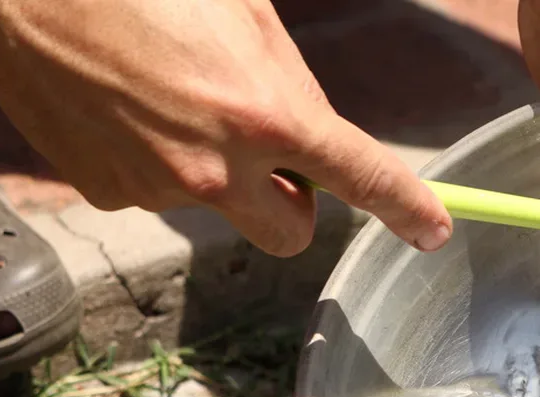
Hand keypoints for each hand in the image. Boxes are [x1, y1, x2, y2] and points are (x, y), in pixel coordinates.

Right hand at [0, 0, 450, 256]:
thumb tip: (307, 130)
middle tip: (270, 151)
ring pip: (216, 204)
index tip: (432, 231)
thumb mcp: (241, 9)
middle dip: (292, 200)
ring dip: (212, 168)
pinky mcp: (107, 194)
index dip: (405, 208)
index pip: (359, 177)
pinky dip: (153, 161)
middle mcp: (213, 169)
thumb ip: (287, 83)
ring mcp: (156, 190)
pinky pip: (154, 192)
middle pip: (289, 231)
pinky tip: (126, 107)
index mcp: (263, 112)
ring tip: (166, 91)